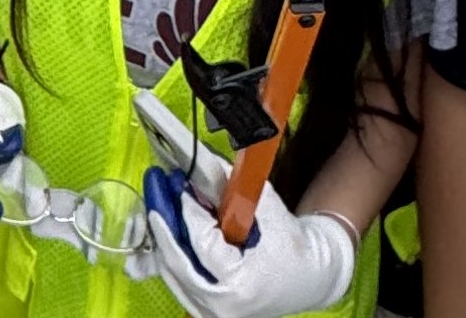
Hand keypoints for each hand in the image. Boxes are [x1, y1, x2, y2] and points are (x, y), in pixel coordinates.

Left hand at [132, 92, 357, 317]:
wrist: (309, 278)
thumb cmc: (292, 246)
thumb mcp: (266, 209)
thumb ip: (233, 189)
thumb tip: (202, 163)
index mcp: (240, 285)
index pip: (202, 244)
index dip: (188, 211)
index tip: (179, 184)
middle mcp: (221, 307)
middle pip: (176, 262)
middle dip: (164, 222)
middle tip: (156, 189)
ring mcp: (210, 314)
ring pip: (171, 271)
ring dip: (164, 235)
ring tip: (160, 201)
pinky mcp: (205, 311)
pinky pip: (178, 279)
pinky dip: (172, 252)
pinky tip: (168, 226)